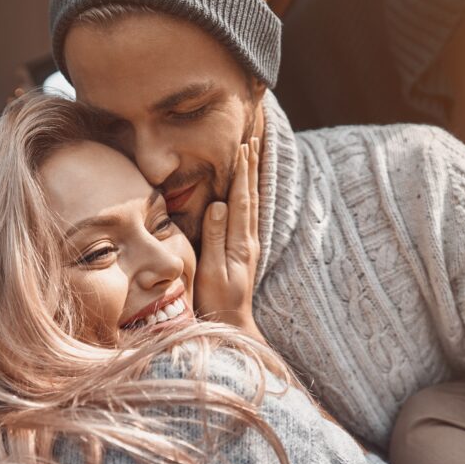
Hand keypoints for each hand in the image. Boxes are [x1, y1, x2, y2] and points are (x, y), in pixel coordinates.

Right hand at [194, 136, 264, 340]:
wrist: (231, 323)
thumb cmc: (216, 300)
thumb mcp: (212, 269)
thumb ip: (215, 237)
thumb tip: (220, 204)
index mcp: (241, 242)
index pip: (242, 200)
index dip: (242, 173)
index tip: (242, 147)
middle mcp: (249, 240)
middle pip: (251, 196)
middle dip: (251, 168)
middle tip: (253, 140)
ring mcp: (248, 245)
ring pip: (252, 203)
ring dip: (252, 178)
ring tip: (252, 156)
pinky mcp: (245, 250)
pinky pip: (249, 215)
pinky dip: (249, 195)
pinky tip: (247, 190)